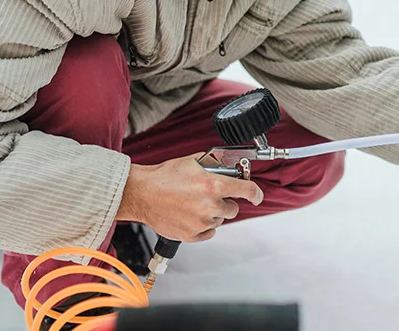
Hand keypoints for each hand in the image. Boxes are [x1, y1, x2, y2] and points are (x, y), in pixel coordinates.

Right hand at [117, 154, 263, 241]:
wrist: (142, 193)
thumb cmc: (164, 176)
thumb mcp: (192, 162)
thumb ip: (213, 165)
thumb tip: (227, 166)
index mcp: (213, 185)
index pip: (247, 191)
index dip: (256, 194)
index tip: (257, 197)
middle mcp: (210, 205)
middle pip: (233, 209)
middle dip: (225, 202)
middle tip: (209, 196)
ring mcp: (201, 222)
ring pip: (219, 221)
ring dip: (212, 214)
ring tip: (193, 205)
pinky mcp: (191, 235)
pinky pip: (208, 233)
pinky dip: (203, 227)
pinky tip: (190, 216)